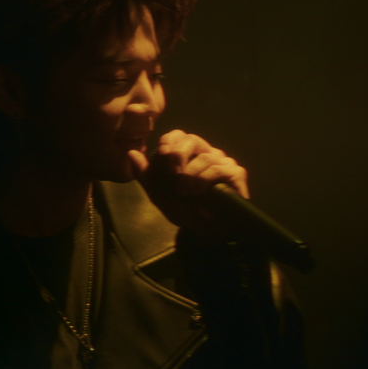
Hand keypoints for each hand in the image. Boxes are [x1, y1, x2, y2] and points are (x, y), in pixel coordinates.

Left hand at [126, 131, 249, 246]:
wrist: (205, 233)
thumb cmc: (185, 211)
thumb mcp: (161, 195)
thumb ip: (146, 175)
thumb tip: (131, 153)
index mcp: (188, 155)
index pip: (178, 135)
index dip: (169, 141)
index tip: (163, 153)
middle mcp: (207, 153)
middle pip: (192, 139)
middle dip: (179, 155)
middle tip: (173, 174)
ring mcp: (223, 162)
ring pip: (206, 157)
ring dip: (191, 175)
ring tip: (185, 192)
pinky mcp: (236, 174)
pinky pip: (220, 169)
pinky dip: (206, 180)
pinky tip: (200, 193)